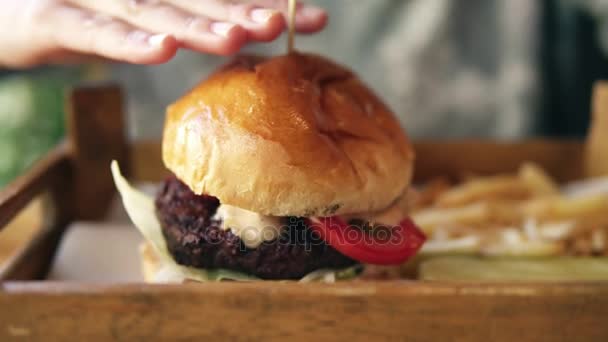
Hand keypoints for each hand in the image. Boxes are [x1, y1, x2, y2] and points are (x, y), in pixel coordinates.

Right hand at [0, 0, 326, 67]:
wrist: (2, 6)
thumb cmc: (79, 10)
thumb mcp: (137, 11)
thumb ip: (186, 14)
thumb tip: (241, 26)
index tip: (313, 18)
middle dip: (243, 10)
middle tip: (287, 23)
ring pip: (151, 10)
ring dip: (197, 24)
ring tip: (241, 37)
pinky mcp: (51, 17)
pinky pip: (92, 31)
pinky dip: (127, 42)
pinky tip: (163, 52)